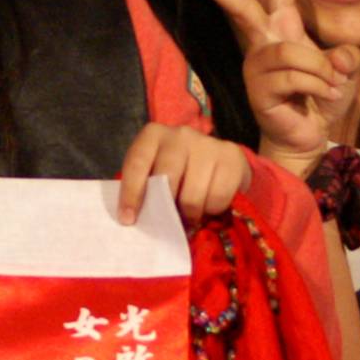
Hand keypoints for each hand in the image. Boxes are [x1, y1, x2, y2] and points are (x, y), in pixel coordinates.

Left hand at [116, 123, 255, 224]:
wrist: (217, 158)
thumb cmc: (177, 170)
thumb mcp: (155, 171)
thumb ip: (145, 188)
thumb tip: (133, 221)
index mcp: (153, 135)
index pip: (137, 164)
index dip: (131, 193)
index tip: (128, 219)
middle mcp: (180, 135)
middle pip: (167, 181)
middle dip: (165, 209)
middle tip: (168, 225)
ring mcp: (207, 144)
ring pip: (193, 196)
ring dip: (190, 215)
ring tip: (189, 217)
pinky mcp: (231, 156)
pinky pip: (218, 198)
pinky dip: (212, 210)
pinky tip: (209, 206)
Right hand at [178, 0, 359, 163]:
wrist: (309, 137)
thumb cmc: (320, 98)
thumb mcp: (342, 71)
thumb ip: (345, 57)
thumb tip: (339, 58)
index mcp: (283, 27)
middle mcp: (265, 42)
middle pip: (242, 7)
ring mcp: (258, 67)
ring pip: (291, 53)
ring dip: (320, 70)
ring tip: (330, 87)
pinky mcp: (259, 91)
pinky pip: (295, 78)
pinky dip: (319, 86)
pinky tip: (322, 99)